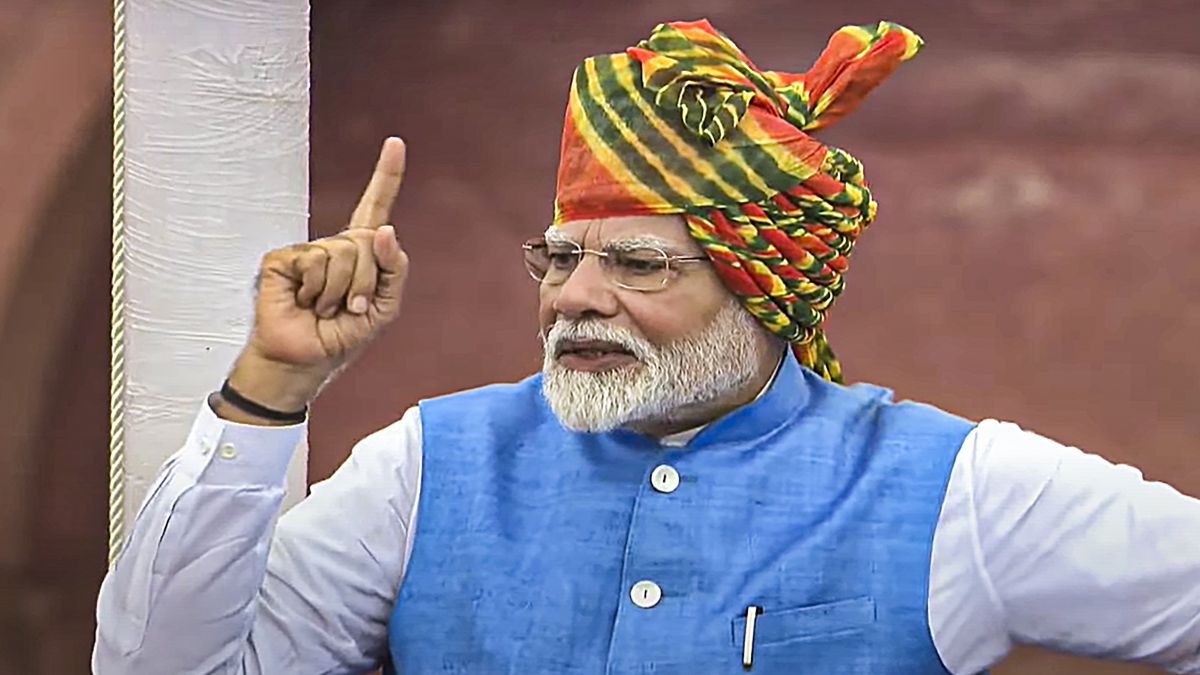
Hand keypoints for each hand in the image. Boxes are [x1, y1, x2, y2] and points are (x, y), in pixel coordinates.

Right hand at [225, 138, 408, 412]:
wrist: (302, 363)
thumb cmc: (340, 338)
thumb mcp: (384, 309)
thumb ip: (394, 269)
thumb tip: (386, 230)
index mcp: (361, 254)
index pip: (375, 208)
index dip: (386, 176)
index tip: (395, 143)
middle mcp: (334, 246)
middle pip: (368, 240)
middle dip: (366, 281)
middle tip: (348, 308)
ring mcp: (306, 251)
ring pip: (342, 252)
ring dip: (341, 291)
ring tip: (324, 309)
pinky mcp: (281, 259)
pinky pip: (314, 261)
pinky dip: (316, 289)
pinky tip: (304, 303)